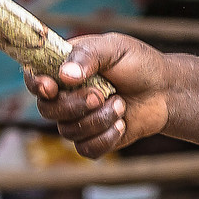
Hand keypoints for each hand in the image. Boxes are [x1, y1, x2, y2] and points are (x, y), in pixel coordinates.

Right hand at [27, 34, 171, 157]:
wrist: (164, 90)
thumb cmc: (138, 63)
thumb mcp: (114, 48)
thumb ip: (88, 56)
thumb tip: (66, 76)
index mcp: (63, 68)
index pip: (34, 78)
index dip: (36, 85)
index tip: (51, 87)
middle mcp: (65, 95)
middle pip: (47, 110)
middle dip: (74, 105)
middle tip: (100, 95)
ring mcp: (77, 119)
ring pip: (68, 131)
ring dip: (98, 120)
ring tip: (121, 104)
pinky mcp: (92, 140)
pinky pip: (85, 149)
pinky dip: (105, 138)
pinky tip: (121, 124)